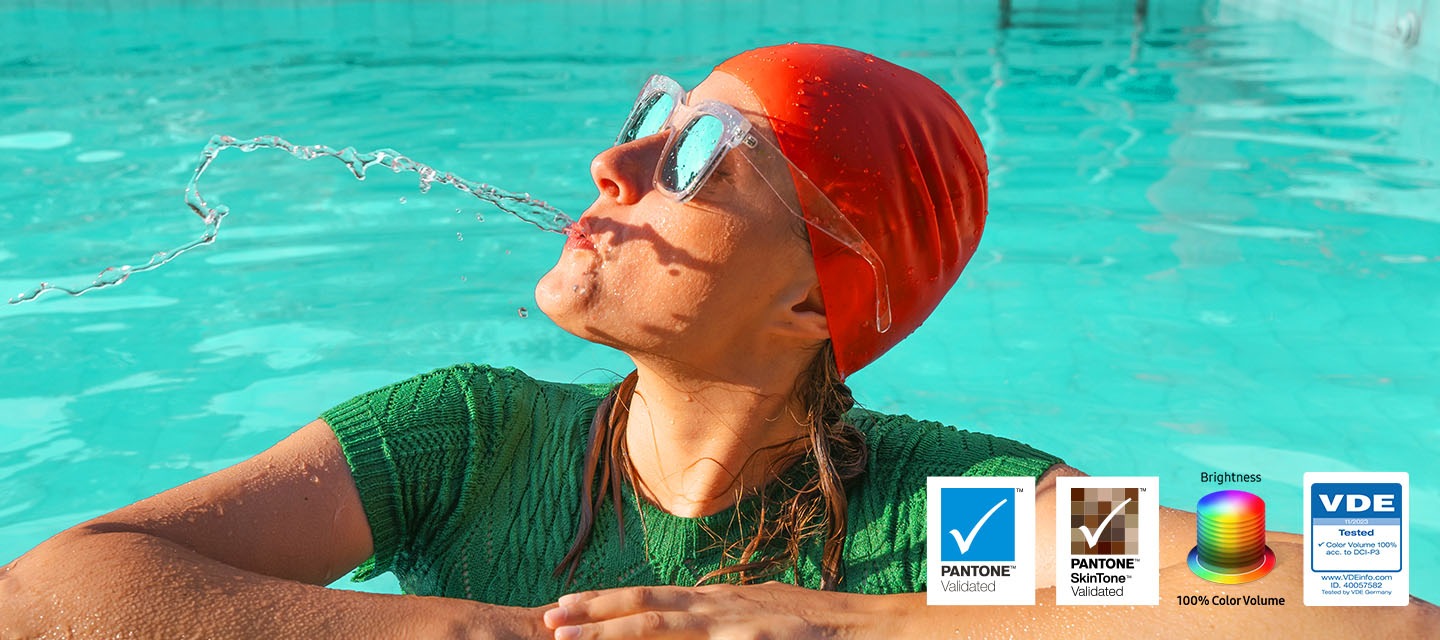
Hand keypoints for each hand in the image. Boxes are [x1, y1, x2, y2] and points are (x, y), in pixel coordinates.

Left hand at [542, 581, 875, 639]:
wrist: (868, 631)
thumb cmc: (817, 627)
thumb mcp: (762, 613)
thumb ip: (724, 616)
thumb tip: (694, 618)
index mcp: (718, 599)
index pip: (650, 596)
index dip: (606, 603)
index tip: (564, 607)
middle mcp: (718, 606)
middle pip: (643, 605)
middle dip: (592, 613)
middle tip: (546, 620)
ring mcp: (732, 626)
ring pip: (657, 624)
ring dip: (608, 631)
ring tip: (567, 637)